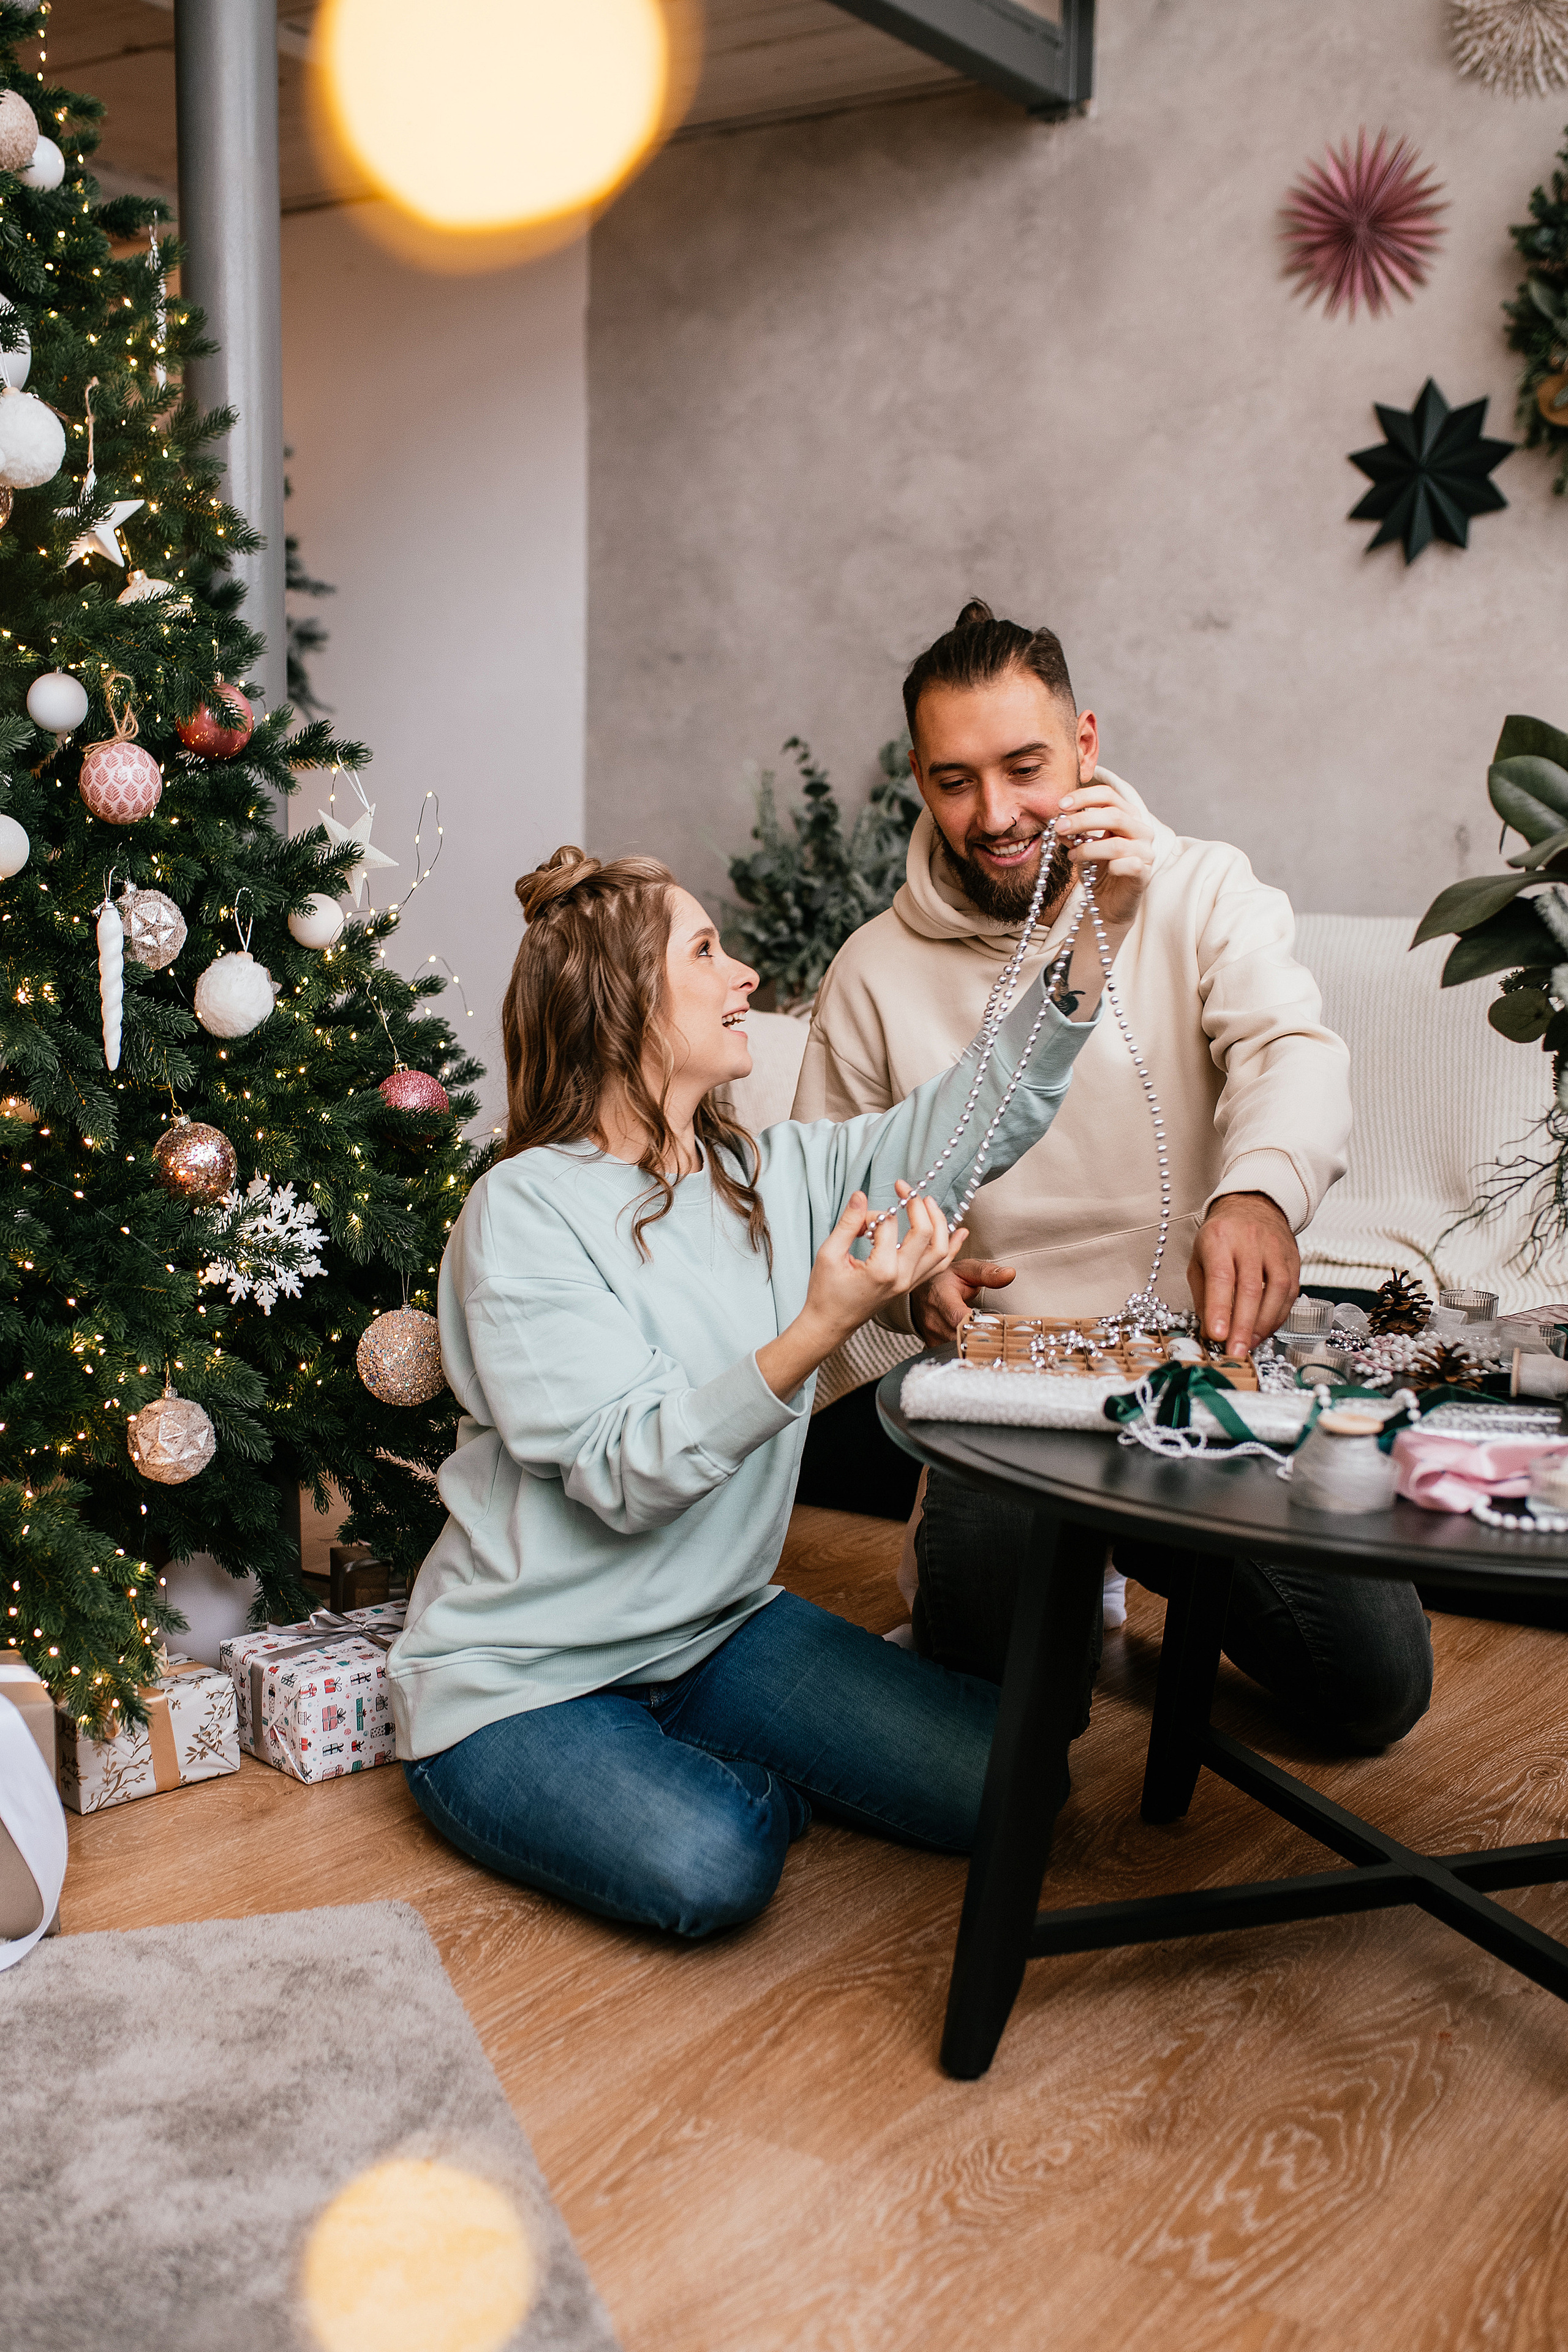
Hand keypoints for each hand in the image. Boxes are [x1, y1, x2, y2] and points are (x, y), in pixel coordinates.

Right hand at [757, 1182, 968, 1399]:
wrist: (829, 1324)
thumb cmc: (825, 1293)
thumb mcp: (828, 1253)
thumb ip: (848, 1223)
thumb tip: (860, 1195)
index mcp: (882, 1270)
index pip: (888, 1226)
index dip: (873, 1214)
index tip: (859, 1218)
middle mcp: (902, 1278)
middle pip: (925, 1233)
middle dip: (917, 1206)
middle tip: (904, 1189)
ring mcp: (909, 1284)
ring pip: (940, 1250)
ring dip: (939, 1222)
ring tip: (929, 1203)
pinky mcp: (910, 1286)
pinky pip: (939, 1265)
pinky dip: (951, 1247)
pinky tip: (959, 1231)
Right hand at [910, 1257, 1015, 1346]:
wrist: (921, 1291)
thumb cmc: (943, 1280)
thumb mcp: (966, 1270)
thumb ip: (988, 1273)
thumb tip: (1009, 1274)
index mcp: (941, 1298)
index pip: (960, 1319)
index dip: (979, 1324)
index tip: (996, 1323)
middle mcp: (933, 1320)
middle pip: (963, 1338)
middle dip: (983, 1337)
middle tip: (1000, 1333)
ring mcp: (931, 1336)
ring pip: (959, 1350)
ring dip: (976, 1346)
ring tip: (990, 1338)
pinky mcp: (933, 1346)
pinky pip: (953, 1354)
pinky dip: (968, 1352)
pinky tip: (978, 1345)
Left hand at [1055, 777, 1156, 930]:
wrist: (1107, 903)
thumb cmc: (1097, 870)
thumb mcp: (1081, 847)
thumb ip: (1073, 833)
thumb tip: (1058, 823)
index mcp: (1127, 816)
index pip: (1108, 795)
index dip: (1084, 797)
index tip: (1061, 805)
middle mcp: (1141, 830)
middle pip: (1113, 815)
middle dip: (1082, 820)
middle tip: (1059, 827)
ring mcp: (1145, 852)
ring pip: (1116, 844)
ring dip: (1088, 849)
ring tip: (1071, 855)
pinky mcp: (1144, 873)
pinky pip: (1127, 865)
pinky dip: (1108, 867)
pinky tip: (1096, 871)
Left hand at [1187, 1192, 1298, 1354]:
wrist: (1253, 1206)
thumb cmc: (1221, 1237)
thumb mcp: (1199, 1259)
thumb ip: (1204, 1294)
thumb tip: (1209, 1330)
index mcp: (1220, 1239)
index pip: (1222, 1277)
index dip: (1220, 1309)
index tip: (1217, 1335)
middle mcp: (1250, 1242)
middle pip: (1251, 1289)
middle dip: (1242, 1326)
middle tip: (1235, 1352)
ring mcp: (1276, 1250)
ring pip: (1276, 1292)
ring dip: (1262, 1325)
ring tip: (1248, 1345)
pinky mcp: (1293, 1261)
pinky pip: (1290, 1293)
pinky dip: (1277, 1317)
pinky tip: (1264, 1331)